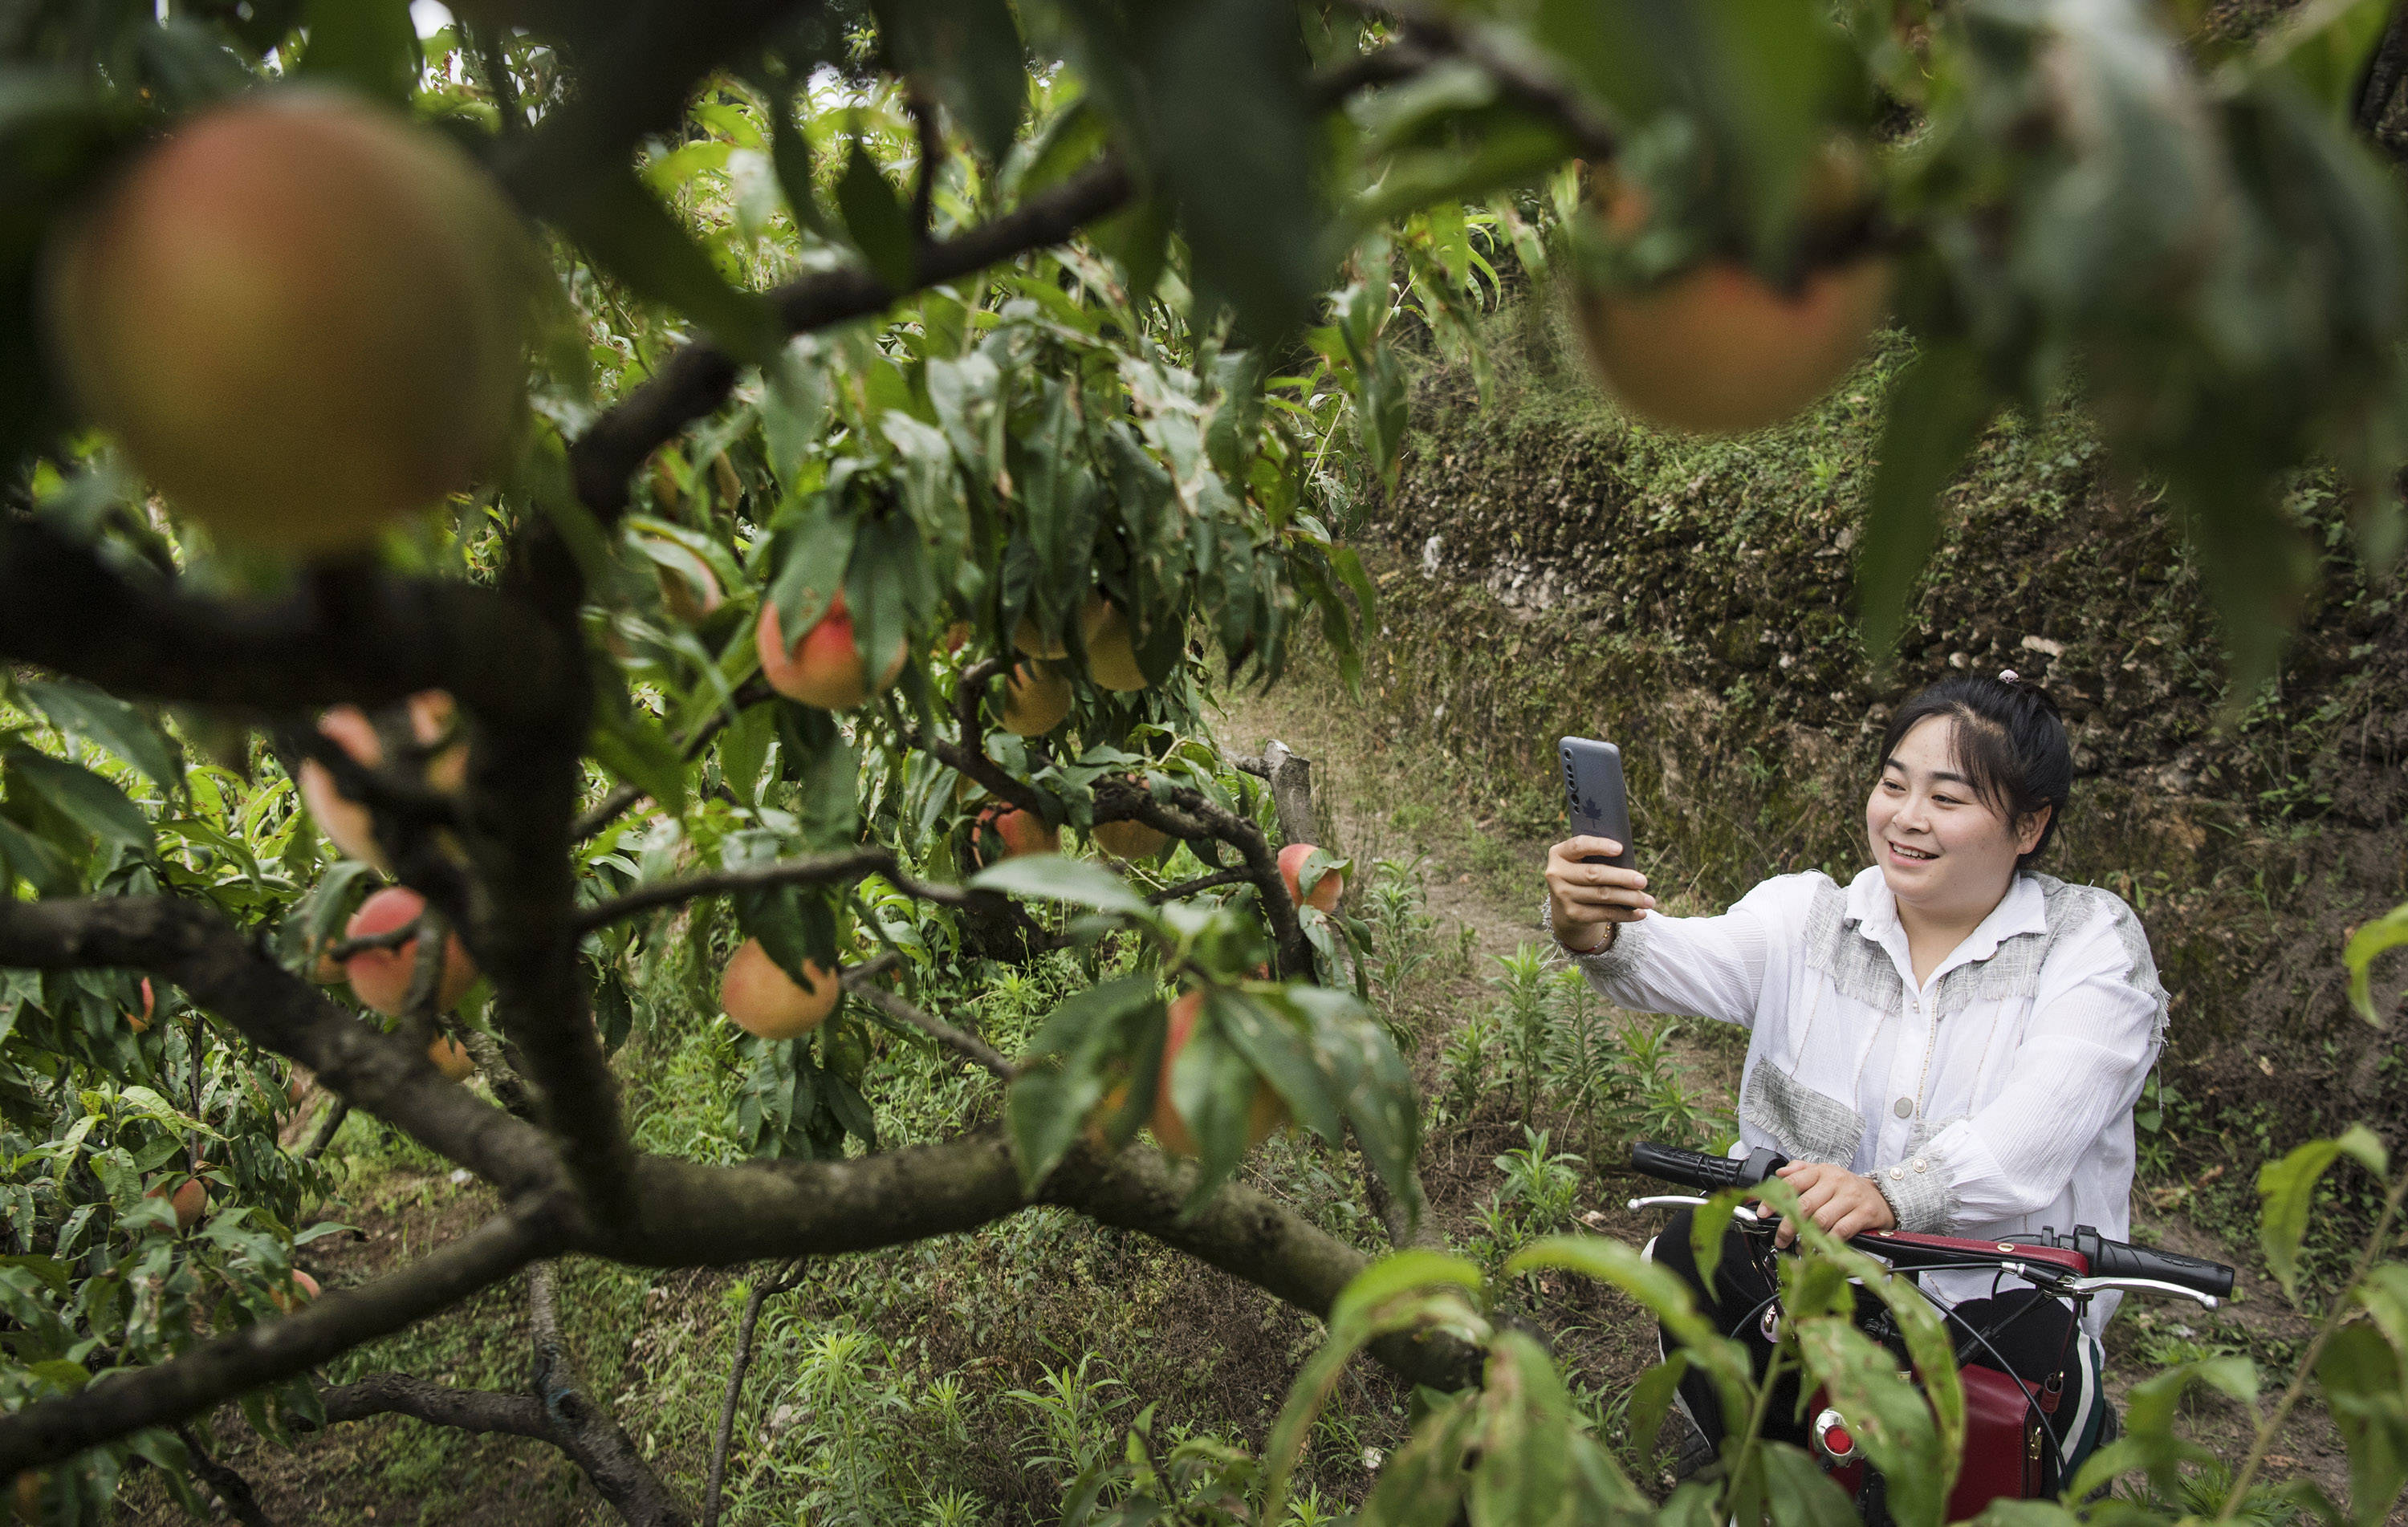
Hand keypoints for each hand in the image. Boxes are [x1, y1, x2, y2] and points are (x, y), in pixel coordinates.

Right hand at [1544, 837, 1654, 951]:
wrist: (1565, 907)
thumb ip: (1599, 857)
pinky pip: (1604, 913)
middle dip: (1622, 877)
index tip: (1620, 849)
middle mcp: (1556, 874)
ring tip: (1649, 900)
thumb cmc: (1583, 875)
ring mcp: (1562, 896)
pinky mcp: (1573, 915)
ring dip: (1630, 898)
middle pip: (1594, 874)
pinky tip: (1640, 913)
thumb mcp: (1583, 862)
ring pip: (1602, 895)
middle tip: (1643, 881)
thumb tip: (1630, 864)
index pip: (1578, 845)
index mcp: (1559, 853)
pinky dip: (1625, 914)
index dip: (1599, 846)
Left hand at [1766, 1161, 1896, 1248]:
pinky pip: (1841, 1231)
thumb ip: (1800, 1171)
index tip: (1762, 1213)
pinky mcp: (1864, 1213)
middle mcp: (1835, 1182)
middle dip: (1788, 1225)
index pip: (1792, 1183)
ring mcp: (1850, 1197)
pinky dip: (1828, 1243)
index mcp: (1821, 1171)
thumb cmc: (1846, 1188)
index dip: (1775, 1199)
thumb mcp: (1824, 1174)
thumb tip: (1779, 1173)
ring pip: (1821, 1220)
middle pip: (1804, 1205)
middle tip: (1780, 1238)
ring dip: (1807, 1236)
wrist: (1882, 1196)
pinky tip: (1820, 1249)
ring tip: (1799, 1246)